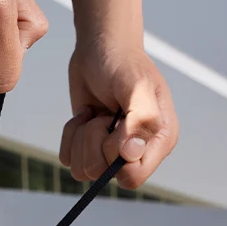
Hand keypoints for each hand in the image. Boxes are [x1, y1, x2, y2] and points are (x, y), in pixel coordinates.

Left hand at [60, 42, 178, 188]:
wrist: (101, 48)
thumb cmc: (124, 63)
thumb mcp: (137, 86)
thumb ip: (141, 120)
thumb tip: (130, 154)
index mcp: (159, 142)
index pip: (133, 177)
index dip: (115, 157)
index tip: (115, 126)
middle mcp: (136, 152)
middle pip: (101, 174)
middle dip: (94, 141)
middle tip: (104, 114)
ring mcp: (110, 151)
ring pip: (81, 169)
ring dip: (81, 137)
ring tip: (95, 114)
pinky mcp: (88, 146)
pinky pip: (67, 159)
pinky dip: (70, 135)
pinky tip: (86, 115)